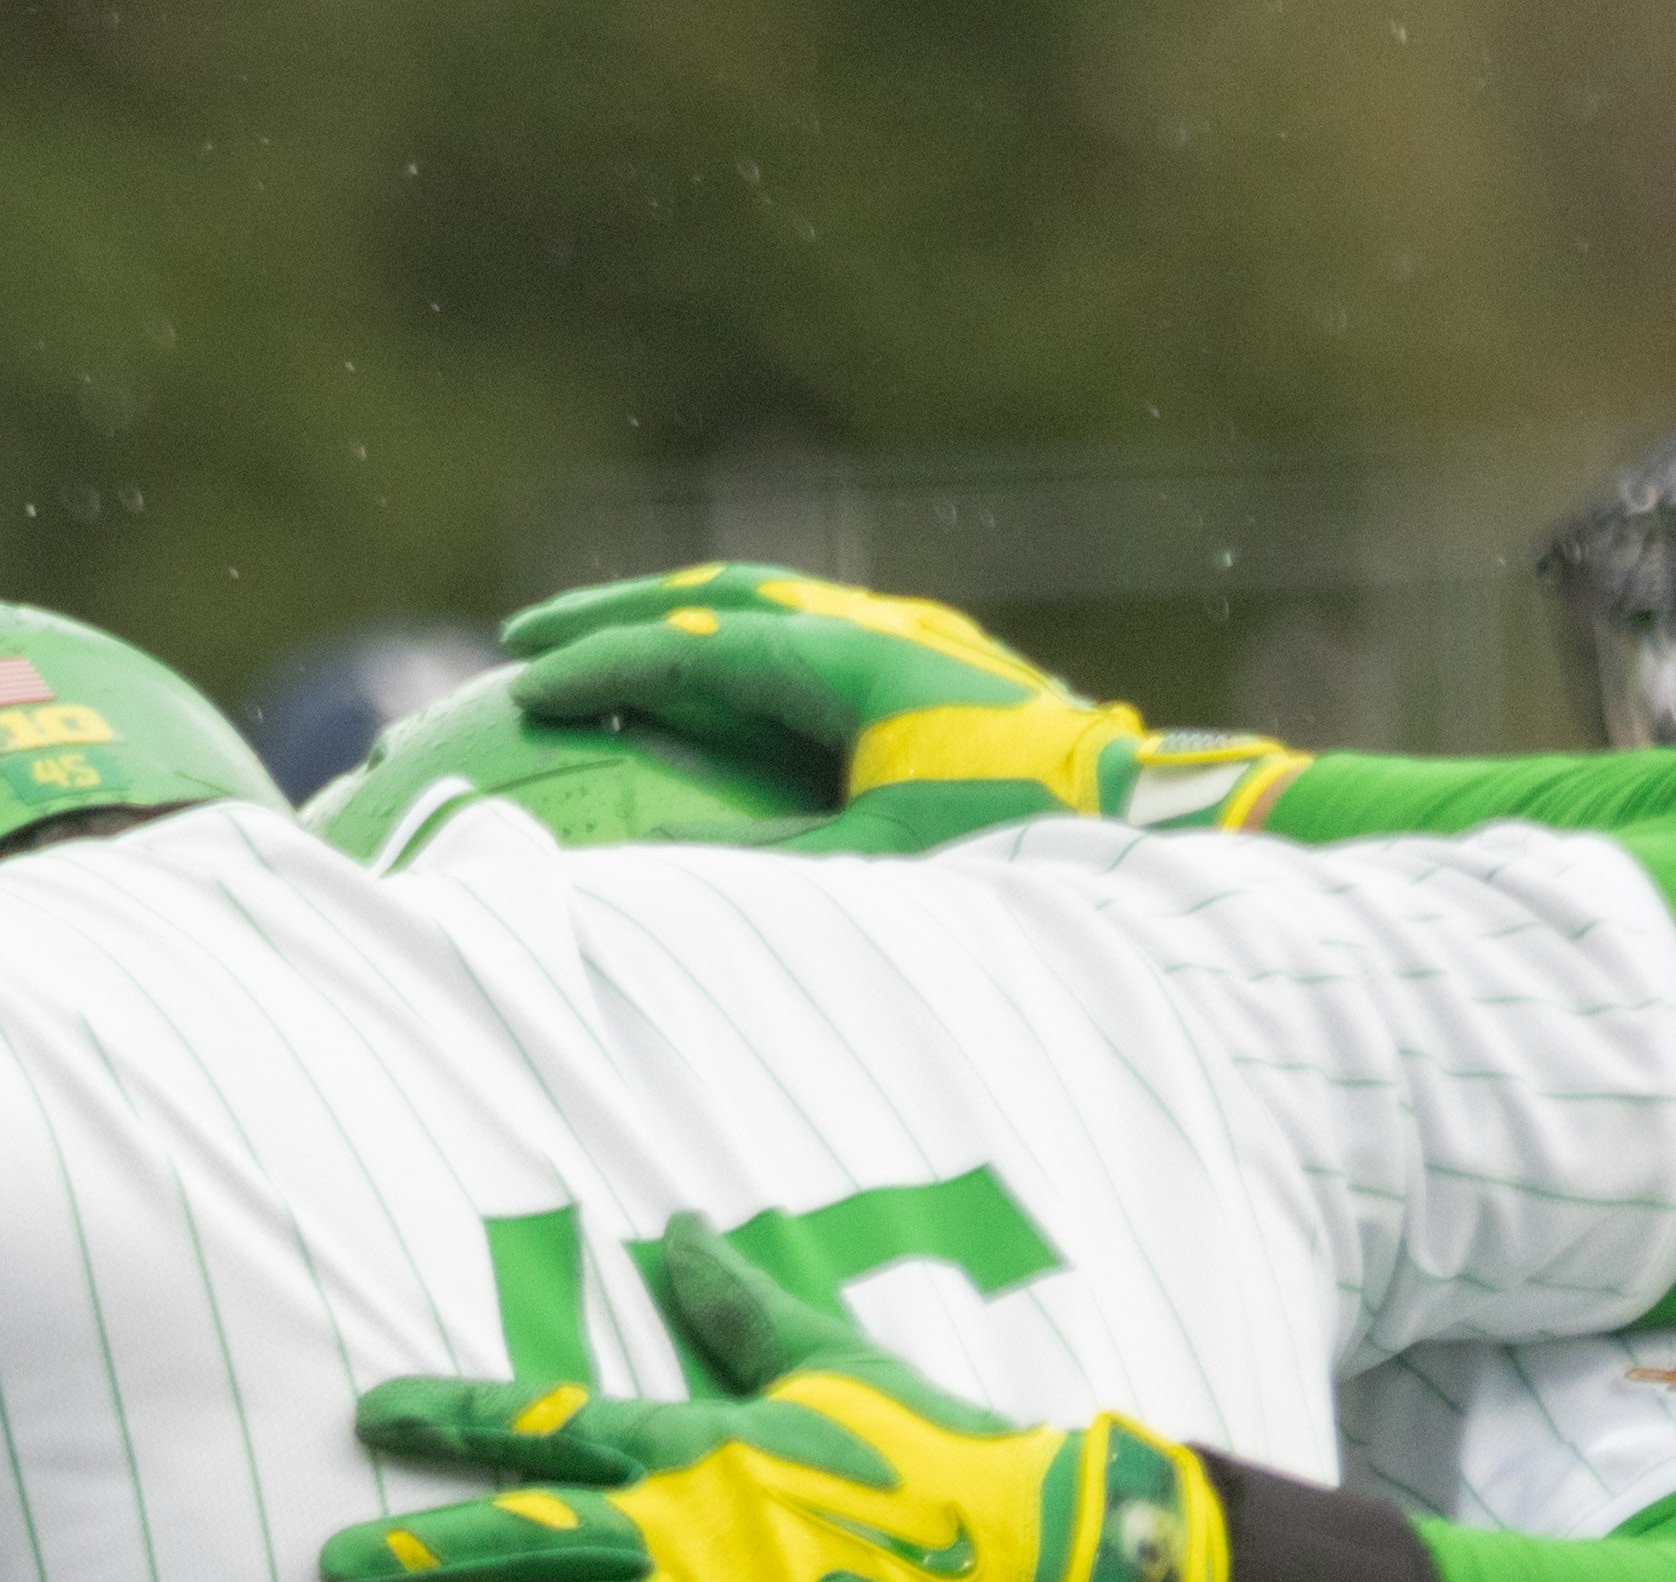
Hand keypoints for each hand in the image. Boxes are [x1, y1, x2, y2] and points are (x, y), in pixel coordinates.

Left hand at [331, 1218, 1229, 1581]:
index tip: (364, 1416)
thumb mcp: (830, 1358)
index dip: (452, 1417)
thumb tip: (682, 1229)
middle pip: (533, 1533)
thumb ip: (740, 1304)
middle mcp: (689, 1525)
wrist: (1037, 1542)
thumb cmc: (934, 1448)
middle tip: (329, 1568)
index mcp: (696, 1446)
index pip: (548, 1423)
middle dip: (428, 1550)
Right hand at [496, 563, 1297, 833]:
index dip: (604, 665)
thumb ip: (766, 869)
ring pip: (764, 607)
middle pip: (719, 598)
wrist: (1154, 817)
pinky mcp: (932, 673)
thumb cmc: (1020, 845)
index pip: (700, 648)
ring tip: (602, 653)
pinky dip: (737, 657)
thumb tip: (643, 888)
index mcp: (855, 661)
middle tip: (522, 636)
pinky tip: (709, 706)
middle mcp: (878, 631)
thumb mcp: (882, 868)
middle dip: (614, 613)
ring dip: (674, 623)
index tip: (523, 688)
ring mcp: (908, 644)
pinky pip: (806, 645)